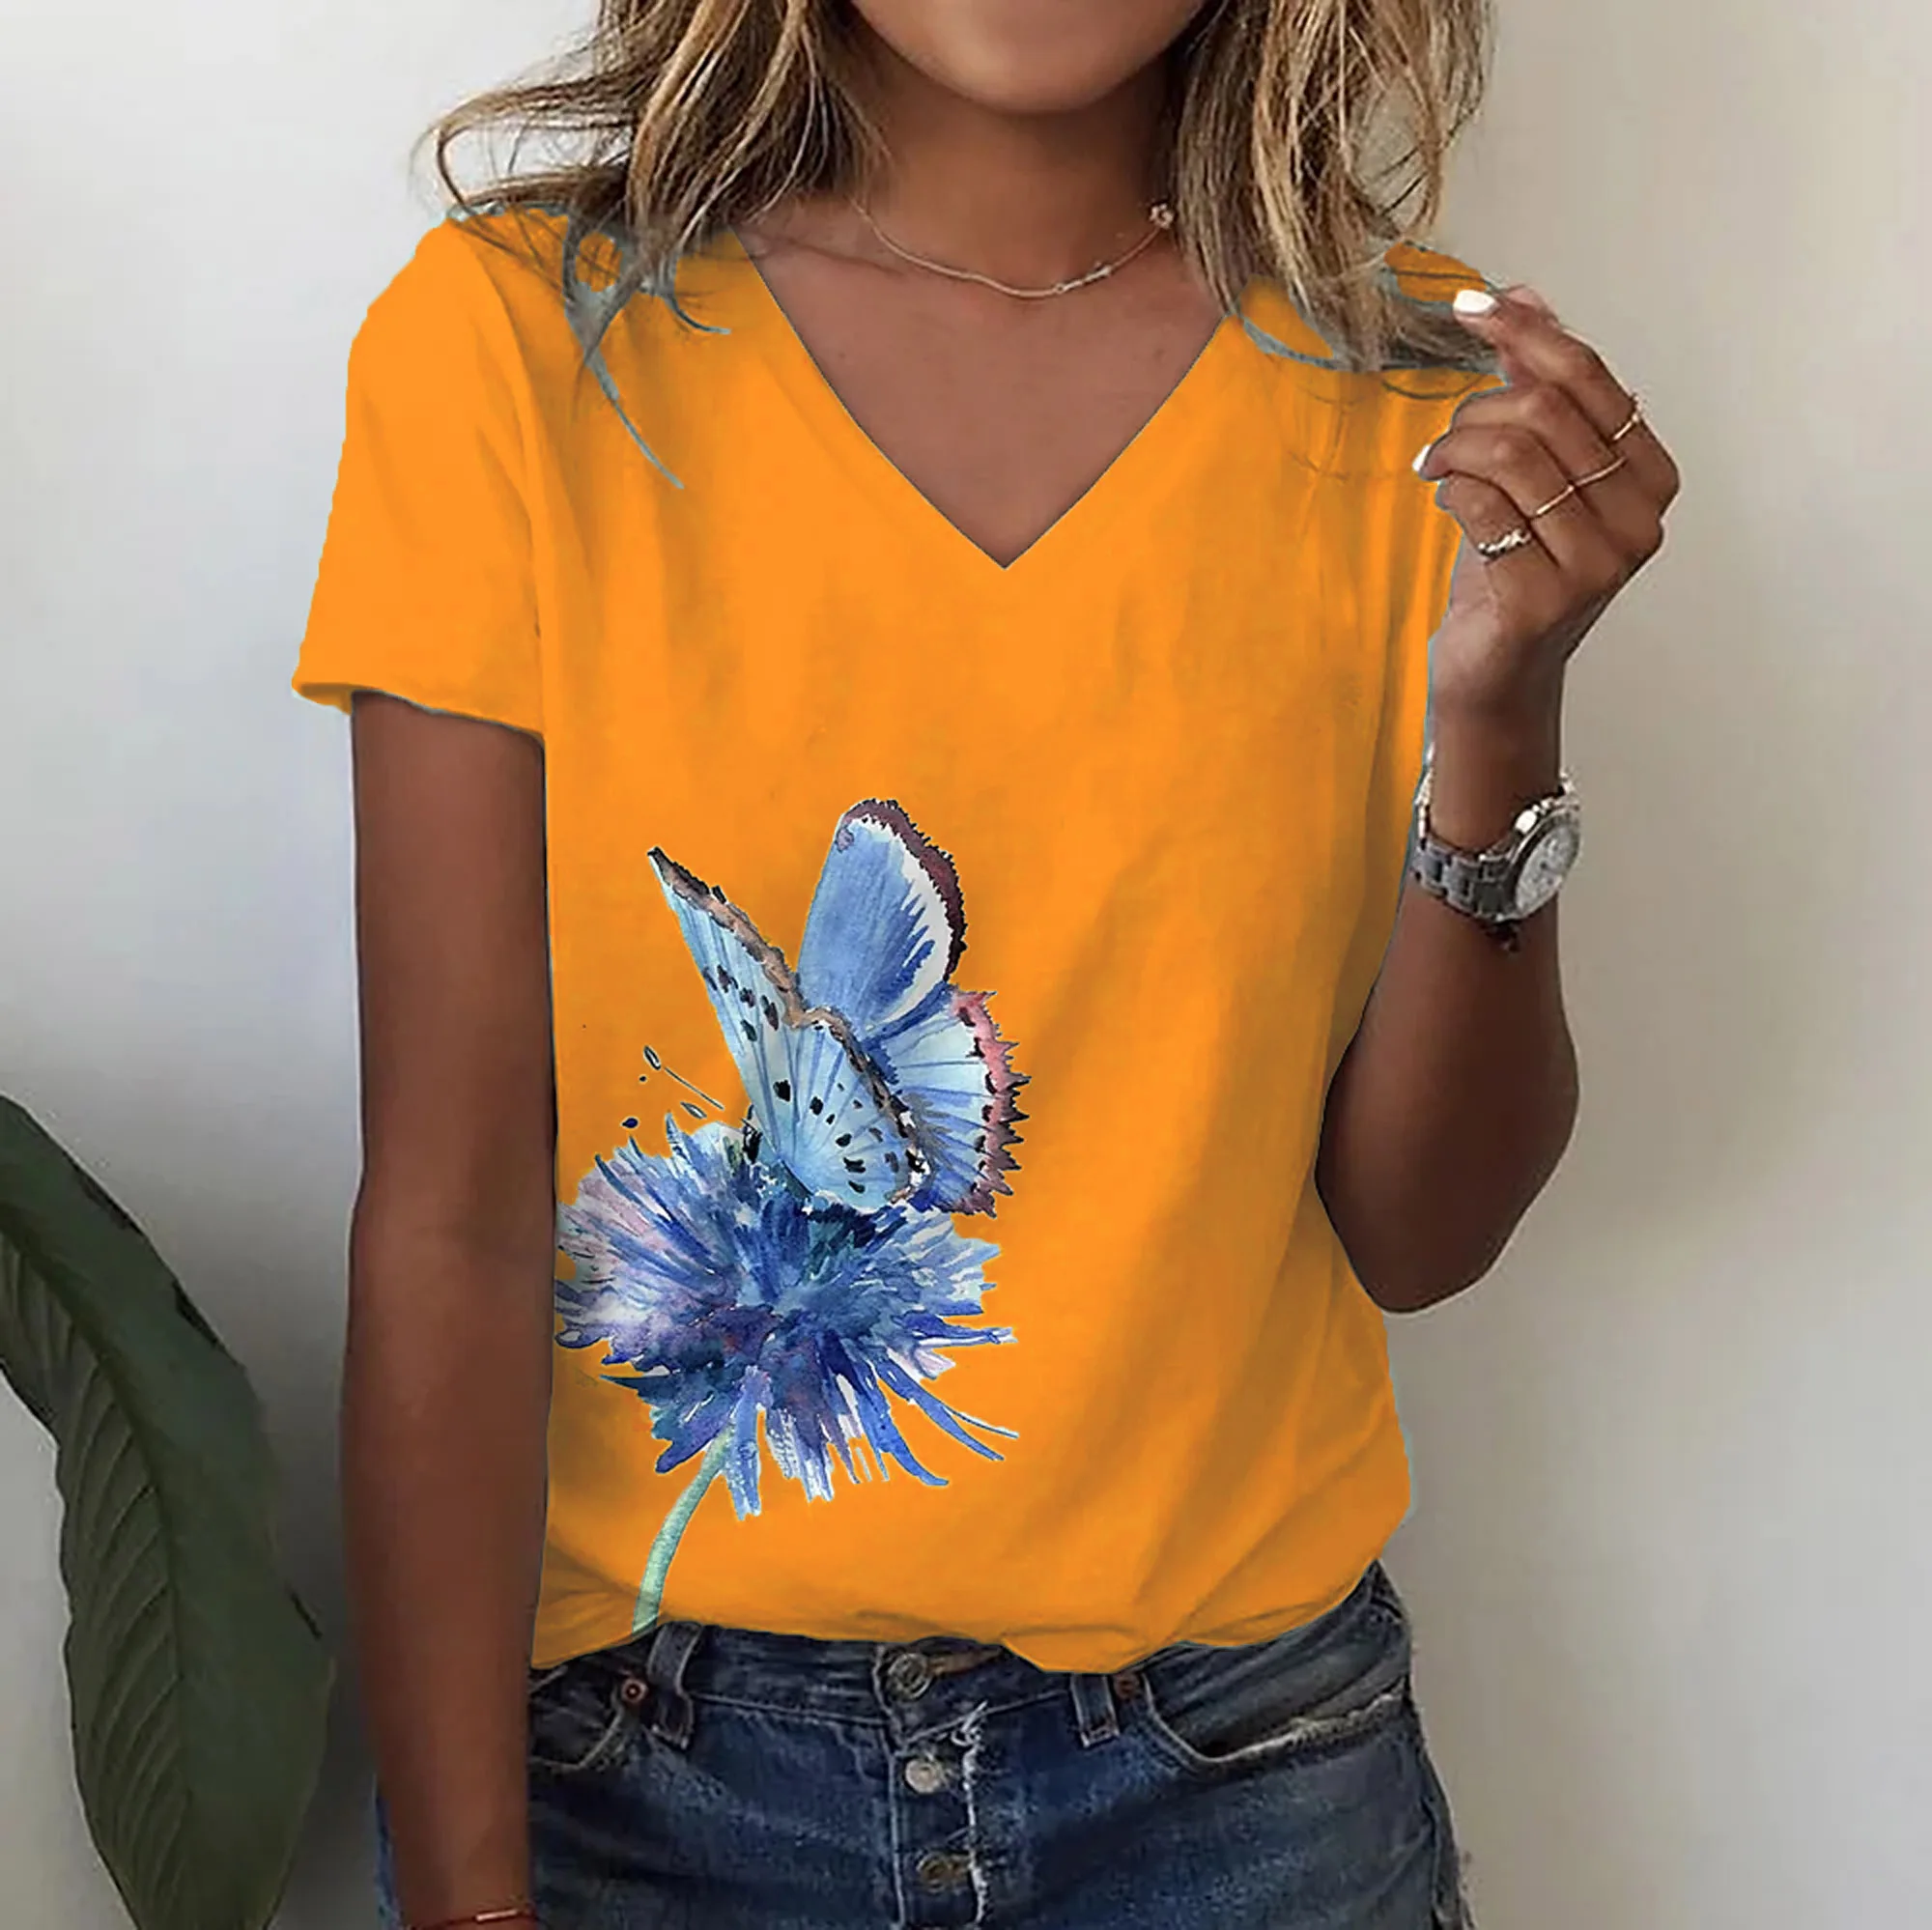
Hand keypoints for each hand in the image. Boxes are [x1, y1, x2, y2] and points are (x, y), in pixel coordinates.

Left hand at [1413, 284, 1681, 722]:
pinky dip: (1451, 491)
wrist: (1497, 670)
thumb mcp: (1534, 470)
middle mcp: (1639, 519)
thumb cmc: (1516, 566)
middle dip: (1478, 409)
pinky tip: (1444, 501)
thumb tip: (1525, 295)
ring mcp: (1598, 564)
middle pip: (1546, 412)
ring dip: (1456, 448)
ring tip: (1435, 467)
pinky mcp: (1544, 599)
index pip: (1589, 378)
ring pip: (1512, 454)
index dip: (1526, 332)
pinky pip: (1484, 508)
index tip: (1469, 306)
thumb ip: (1537, 387)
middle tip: (1445, 438)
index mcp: (1650, 475)